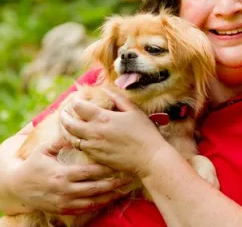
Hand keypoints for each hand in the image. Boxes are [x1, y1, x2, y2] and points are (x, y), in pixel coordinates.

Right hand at [7, 137, 130, 214]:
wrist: (17, 187)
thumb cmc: (32, 164)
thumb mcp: (44, 149)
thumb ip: (60, 140)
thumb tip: (75, 128)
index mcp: (62, 174)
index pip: (89, 172)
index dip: (105, 169)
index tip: (119, 164)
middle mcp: (65, 190)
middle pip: (94, 188)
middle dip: (112, 184)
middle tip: (127, 178)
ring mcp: (64, 202)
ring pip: (92, 201)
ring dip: (108, 196)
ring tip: (123, 190)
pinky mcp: (63, 210)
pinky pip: (84, 209)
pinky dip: (98, 205)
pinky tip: (109, 200)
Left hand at [59, 89, 166, 176]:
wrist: (149, 158)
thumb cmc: (144, 132)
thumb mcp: (133, 110)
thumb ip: (118, 98)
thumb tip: (106, 90)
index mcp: (103, 118)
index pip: (79, 107)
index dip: (75, 101)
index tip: (76, 99)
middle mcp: (94, 132)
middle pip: (69, 123)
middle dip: (64, 115)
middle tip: (63, 111)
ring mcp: (93, 146)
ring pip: (70, 137)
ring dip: (65, 129)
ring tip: (65, 123)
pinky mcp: (95, 157)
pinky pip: (78, 148)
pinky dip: (73, 140)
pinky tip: (76, 137)